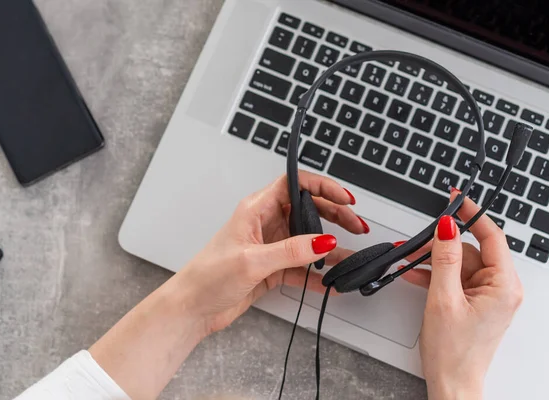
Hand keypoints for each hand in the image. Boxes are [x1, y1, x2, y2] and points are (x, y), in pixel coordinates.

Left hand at [174, 171, 363, 336]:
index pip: (295, 184)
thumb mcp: (252, 260)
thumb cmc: (207, 276)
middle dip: (335, 216)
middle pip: (308, 210)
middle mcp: (265, 223)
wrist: (192, 308)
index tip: (344, 198)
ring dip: (330, 248)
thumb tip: (324, 241)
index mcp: (256, 209)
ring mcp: (270, 246)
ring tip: (351, 256)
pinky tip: (332, 282)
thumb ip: (291, 251)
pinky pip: (302, 266)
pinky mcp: (272, 267)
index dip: (322, 186)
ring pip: (308, 240)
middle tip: (356, 227)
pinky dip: (318, 274)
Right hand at [401, 192, 523, 399]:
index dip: (471, 214)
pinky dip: (435, 275)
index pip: (491, 237)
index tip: (454, 199)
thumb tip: (447, 227)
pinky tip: (414, 275)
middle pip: (469, 250)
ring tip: (407, 262)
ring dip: (432, 262)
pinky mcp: (474, 302)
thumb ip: (444, 259)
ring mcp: (487, 295)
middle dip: (439, 246)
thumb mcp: (443, 299)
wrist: (451, 383)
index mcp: (503, 286)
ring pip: (458, 264)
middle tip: (414, 245)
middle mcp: (500, 288)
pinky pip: (454, 278)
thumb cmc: (453, 353)